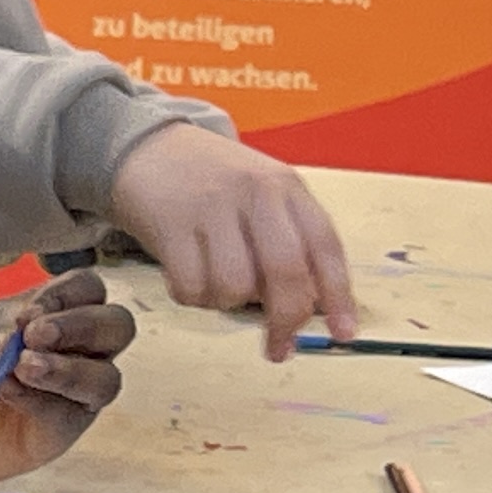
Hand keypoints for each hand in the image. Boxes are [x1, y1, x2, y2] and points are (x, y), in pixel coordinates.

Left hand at [0, 269, 134, 482]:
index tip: (28, 314)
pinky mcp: (64, 429)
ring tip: (23, 369)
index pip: (90, 289)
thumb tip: (16, 340)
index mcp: (64, 308)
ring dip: (67, 372)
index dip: (67, 296)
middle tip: (34, 336)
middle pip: (118, 327)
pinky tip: (8, 392)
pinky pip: (69, 416)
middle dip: (81, 327)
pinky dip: (39, 402)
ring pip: (106, 379)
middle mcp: (83, 347)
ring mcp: (79, 391)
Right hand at [104, 123, 360, 360]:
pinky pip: (191, 288)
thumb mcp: (264, 193)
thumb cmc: (214, 180)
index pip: (325, 246)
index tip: (343, 334)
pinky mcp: (171, 224)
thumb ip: (291, 241)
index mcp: (286, 187)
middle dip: (285, 320)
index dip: (338, 296)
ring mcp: (212, 206)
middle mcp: (255, 192)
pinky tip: (188, 273)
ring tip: (217, 282)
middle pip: (286, 271)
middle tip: (278, 347)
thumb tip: (312, 308)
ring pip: (236, 287)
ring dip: (228, 302)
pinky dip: (191, 296)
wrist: (148, 145)